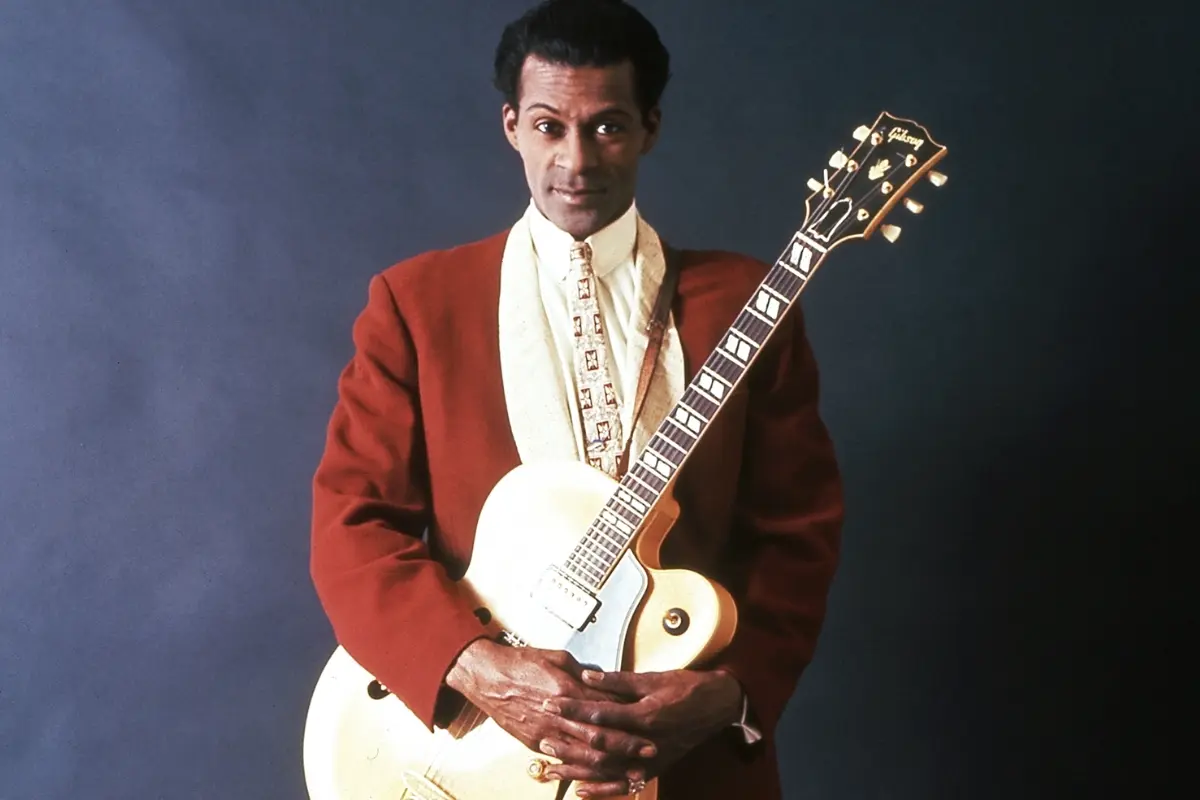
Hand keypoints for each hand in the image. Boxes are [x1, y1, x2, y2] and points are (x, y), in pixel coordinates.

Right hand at [444, 640, 657, 785]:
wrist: (487, 677)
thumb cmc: (519, 663)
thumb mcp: (557, 657)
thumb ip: (583, 671)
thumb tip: (603, 679)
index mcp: (567, 689)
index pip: (606, 705)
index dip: (629, 715)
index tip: (648, 719)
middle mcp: (559, 714)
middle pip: (601, 736)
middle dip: (628, 746)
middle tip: (650, 751)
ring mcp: (546, 732)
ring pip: (585, 755)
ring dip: (611, 765)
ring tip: (632, 770)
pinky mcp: (536, 742)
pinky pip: (564, 760)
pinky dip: (583, 771)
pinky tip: (598, 775)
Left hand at [548, 668, 743, 797]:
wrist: (717, 706)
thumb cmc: (687, 688)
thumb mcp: (653, 678)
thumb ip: (619, 680)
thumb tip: (587, 675)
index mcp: (645, 715)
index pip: (600, 712)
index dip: (573, 707)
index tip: (550, 702)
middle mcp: (645, 742)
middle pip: (599, 746)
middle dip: (569, 741)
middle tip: (543, 736)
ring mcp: (650, 759)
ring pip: (607, 770)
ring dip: (578, 769)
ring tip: (552, 766)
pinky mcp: (654, 769)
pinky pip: (625, 785)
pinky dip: (602, 791)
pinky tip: (581, 791)